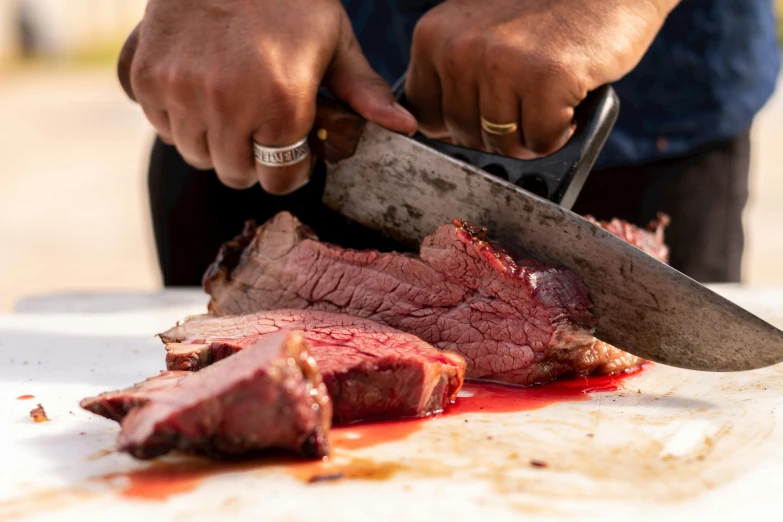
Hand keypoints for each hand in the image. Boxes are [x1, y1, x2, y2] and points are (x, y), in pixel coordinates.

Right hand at [119, 0, 415, 193]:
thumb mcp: (335, 43)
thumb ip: (365, 94)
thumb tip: (407, 129)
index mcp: (280, 102)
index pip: (279, 179)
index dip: (289, 168)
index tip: (291, 150)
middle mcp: (225, 103)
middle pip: (235, 173)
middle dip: (252, 158)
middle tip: (261, 126)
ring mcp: (179, 90)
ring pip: (195, 154)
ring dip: (213, 140)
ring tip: (230, 104)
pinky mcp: (144, 76)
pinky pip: (160, 126)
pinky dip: (177, 116)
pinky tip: (197, 87)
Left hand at [406, 0, 677, 157]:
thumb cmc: (549, 12)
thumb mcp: (481, 31)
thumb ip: (454, 74)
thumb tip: (444, 135)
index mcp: (434, 36)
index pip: (425, 115)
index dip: (459, 126)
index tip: (487, 115)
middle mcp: (459, 49)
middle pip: (465, 135)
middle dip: (500, 130)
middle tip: (530, 100)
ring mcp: (501, 63)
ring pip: (503, 143)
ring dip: (532, 132)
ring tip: (551, 96)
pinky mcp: (546, 78)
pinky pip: (540, 142)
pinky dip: (561, 133)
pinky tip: (570, 99)